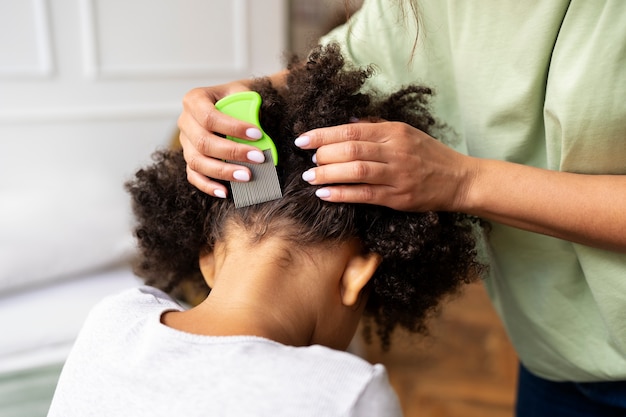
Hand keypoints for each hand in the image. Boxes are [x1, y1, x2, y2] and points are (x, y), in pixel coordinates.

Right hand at [177, 81, 267, 197]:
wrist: (234, 104)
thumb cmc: (239, 100)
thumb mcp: (244, 94)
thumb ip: (249, 109)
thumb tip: (261, 135)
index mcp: (194, 100)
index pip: (209, 116)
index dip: (232, 127)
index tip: (257, 134)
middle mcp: (185, 121)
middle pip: (202, 142)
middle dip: (232, 152)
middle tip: (258, 158)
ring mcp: (186, 143)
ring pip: (197, 161)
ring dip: (223, 171)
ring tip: (247, 176)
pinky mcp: (190, 159)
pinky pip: (194, 176)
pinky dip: (208, 186)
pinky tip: (225, 191)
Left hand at [295, 120, 478, 211]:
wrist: (458, 180)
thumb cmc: (429, 155)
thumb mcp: (407, 133)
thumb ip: (377, 128)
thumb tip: (349, 123)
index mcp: (394, 132)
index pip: (352, 131)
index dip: (324, 135)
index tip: (304, 139)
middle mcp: (395, 151)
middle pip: (351, 149)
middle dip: (324, 154)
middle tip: (309, 160)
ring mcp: (397, 175)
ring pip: (355, 171)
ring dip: (328, 174)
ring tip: (310, 178)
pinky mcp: (398, 198)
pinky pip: (364, 195)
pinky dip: (342, 194)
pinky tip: (324, 194)